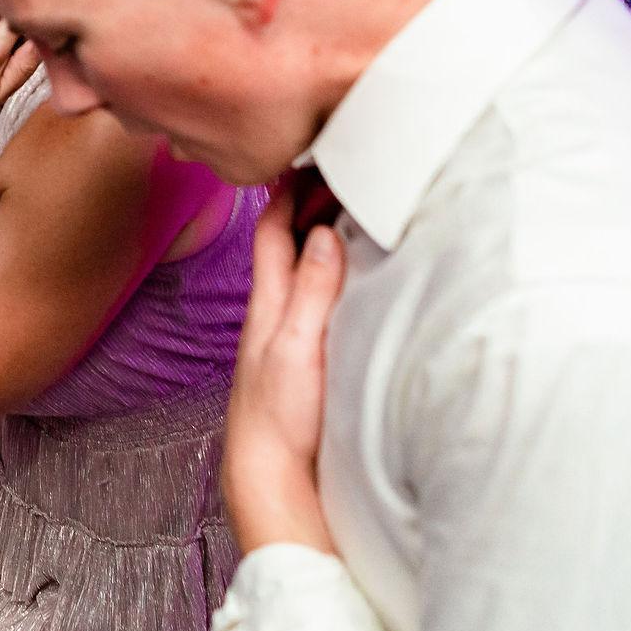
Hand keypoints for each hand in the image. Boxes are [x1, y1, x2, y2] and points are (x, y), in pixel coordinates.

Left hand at [223, 188, 345, 554]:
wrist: (273, 475)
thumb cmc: (279, 415)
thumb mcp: (297, 346)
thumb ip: (312, 291)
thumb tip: (324, 232)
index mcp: (270, 301)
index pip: (274, 228)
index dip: (290, 189)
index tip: (316, 155)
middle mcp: (278, 310)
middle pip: (291, 242)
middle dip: (312, 202)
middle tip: (346, 170)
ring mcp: (293, 332)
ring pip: (307, 268)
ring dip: (326, 235)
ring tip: (357, 208)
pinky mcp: (312, 355)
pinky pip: (323, 298)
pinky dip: (338, 274)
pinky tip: (360, 275)